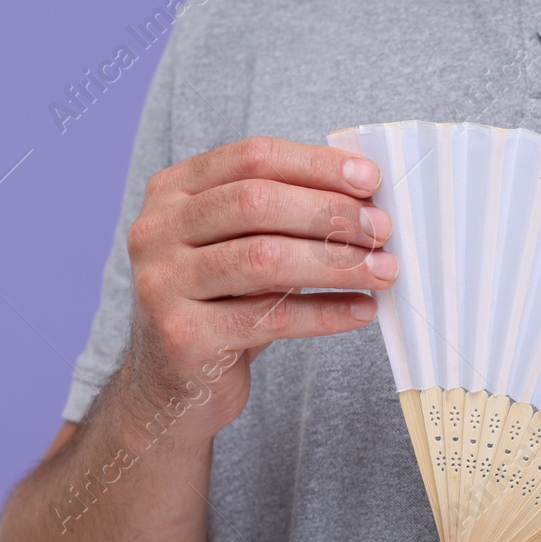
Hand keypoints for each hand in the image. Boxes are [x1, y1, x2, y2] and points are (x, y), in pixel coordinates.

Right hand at [115, 136, 396, 443]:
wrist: (174, 384)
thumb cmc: (221, 304)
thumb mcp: (239, 246)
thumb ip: (282, 216)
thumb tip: (366, 199)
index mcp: (172, 191)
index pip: (252, 158)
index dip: (316, 165)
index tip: (371, 181)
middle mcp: (156, 230)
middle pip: (257, 203)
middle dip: (330, 213)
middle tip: (382, 230)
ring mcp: (163, 283)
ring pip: (264, 259)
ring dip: (336, 263)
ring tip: (384, 270)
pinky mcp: (184, 336)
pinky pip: (271, 318)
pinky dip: (326, 313)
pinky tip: (362, 310)